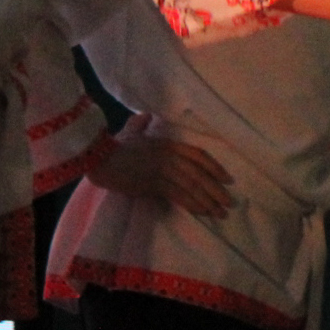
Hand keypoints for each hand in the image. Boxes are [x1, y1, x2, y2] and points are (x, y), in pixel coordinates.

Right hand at [94, 135, 234, 216]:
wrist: (98, 158)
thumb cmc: (113, 145)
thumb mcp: (130, 130)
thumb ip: (140, 124)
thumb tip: (146, 116)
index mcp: (169, 144)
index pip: (199, 155)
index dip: (215, 168)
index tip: (228, 179)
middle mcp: (170, 157)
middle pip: (199, 174)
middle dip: (216, 190)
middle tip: (230, 203)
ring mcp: (163, 171)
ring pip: (192, 187)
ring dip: (208, 201)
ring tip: (221, 213)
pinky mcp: (154, 185)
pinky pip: (178, 196)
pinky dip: (193, 205)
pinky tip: (203, 213)